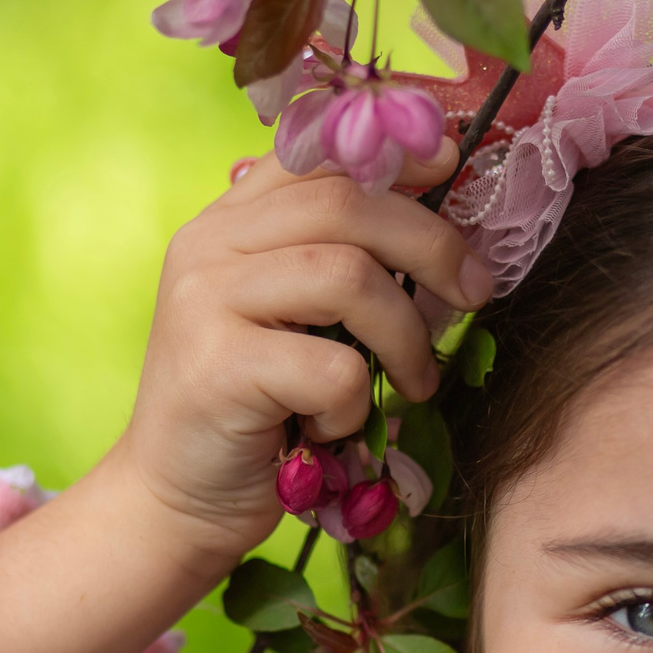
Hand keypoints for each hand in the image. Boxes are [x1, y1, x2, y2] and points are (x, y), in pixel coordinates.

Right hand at [0, 143, 488, 652]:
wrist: (177, 500)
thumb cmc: (260, 413)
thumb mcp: (302, 322)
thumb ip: (343, 263)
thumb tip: (447, 228)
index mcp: (231, 221)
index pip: (317, 152)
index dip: (395, 152)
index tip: (453, 163)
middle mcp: (210, 246)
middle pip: (346, 203)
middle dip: (433, 245)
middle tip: (475, 294)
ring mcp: (205, 302)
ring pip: (347, 277)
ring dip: (404, 336)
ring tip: (413, 382)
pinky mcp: (217, 368)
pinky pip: (332, 367)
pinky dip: (356, 404)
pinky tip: (336, 428)